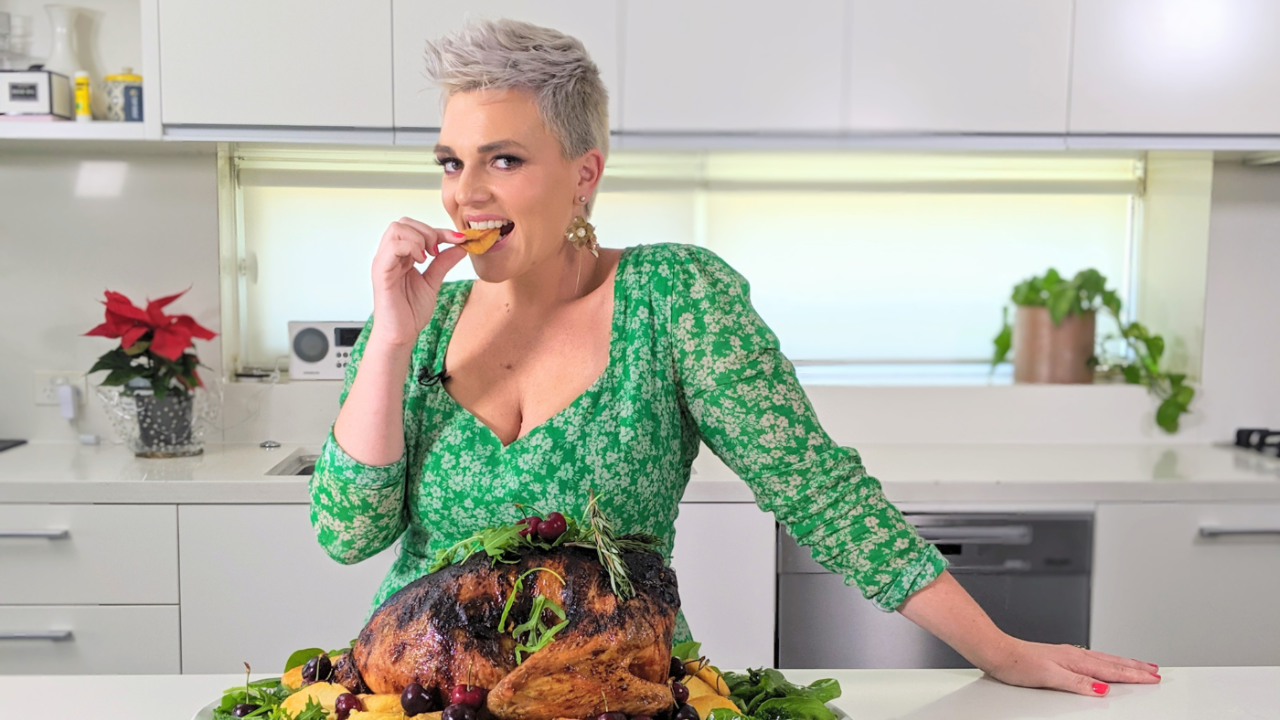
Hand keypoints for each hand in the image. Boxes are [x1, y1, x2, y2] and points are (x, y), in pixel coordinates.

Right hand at [370, 217, 466, 346]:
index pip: (416, 229)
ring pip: (396, 229)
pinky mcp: (382, 272)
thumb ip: (443, 263)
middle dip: (427, 231)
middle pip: (403, 222)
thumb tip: (460, 246)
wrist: (401, 335)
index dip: (439, 230)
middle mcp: (389, 256)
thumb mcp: (433, 282)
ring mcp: (384, 262)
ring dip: (419, 238)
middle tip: (437, 251)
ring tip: (428, 256)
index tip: (458, 239)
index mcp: (400, 256)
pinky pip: (393, 247)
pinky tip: (420, 261)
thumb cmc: (410, 312)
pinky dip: (410, 247)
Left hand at [983, 637, 1160, 696]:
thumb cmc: (1019, 663)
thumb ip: (1077, 683)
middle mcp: (1074, 655)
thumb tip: (1102, 689)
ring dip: (1124, 662)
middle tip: (1156, 671)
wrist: (999, 652)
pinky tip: (1106, 664)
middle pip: (1112, 662)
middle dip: (1136, 667)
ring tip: (1140, 665)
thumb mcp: (1049, 677)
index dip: (1134, 675)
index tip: (1153, 678)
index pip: (1111, 669)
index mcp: (1075, 660)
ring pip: (1104, 659)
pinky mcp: (1061, 657)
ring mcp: (1068, 655)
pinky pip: (1093, 659)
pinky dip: (1107, 662)